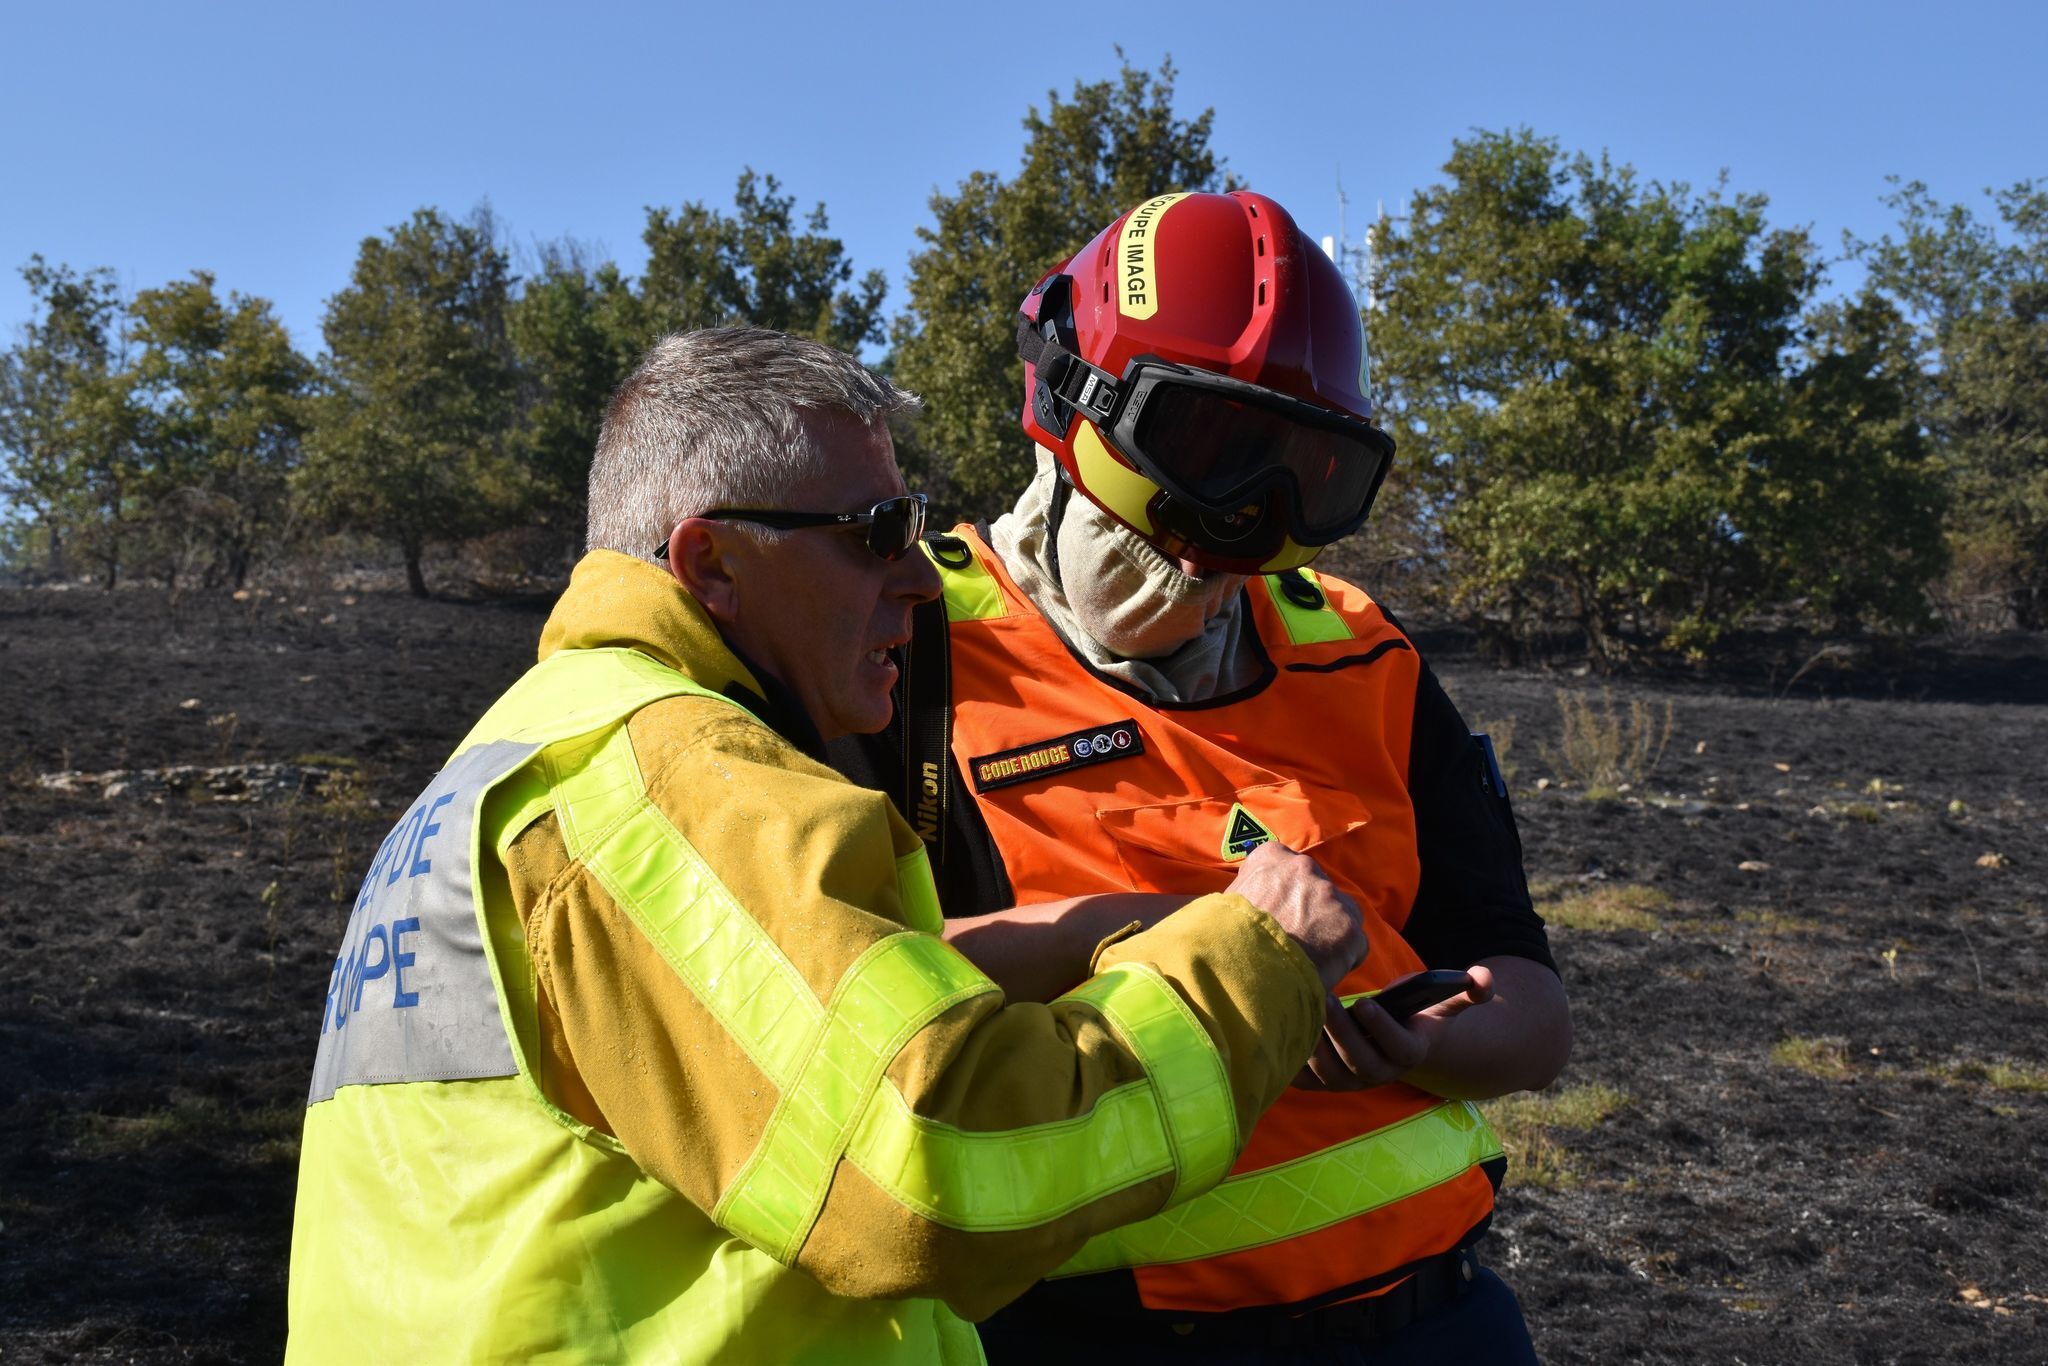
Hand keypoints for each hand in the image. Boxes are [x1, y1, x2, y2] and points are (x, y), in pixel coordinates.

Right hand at [1225, 842, 1367, 992]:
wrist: (1240, 967)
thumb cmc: (1222, 938)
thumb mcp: (1226, 903)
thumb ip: (1247, 894)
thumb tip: (1250, 906)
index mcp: (1271, 857)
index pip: (1286, 865)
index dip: (1284, 892)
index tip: (1278, 911)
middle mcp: (1304, 867)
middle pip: (1317, 888)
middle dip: (1310, 910)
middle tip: (1295, 938)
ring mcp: (1330, 895)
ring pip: (1340, 915)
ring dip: (1328, 932)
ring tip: (1308, 959)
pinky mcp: (1349, 926)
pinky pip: (1354, 944)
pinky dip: (1343, 959)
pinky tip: (1322, 973)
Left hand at [1292, 963, 1496, 1090]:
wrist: (1392, 1040)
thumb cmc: (1415, 1013)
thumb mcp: (1443, 1002)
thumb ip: (1467, 991)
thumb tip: (1485, 977)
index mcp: (1409, 1053)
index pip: (1399, 1049)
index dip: (1383, 1029)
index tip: (1365, 1002)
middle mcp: (1379, 1074)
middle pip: (1359, 1062)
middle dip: (1341, 1032)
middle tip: (1324, 998)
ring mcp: (1350, 1082)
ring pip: (1330, 1073)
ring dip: (1314, 1045)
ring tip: (1300, 1010)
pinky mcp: (1323, 1082)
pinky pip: (1305, 1080)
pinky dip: (1291, 1062)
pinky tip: (1282, 1030)